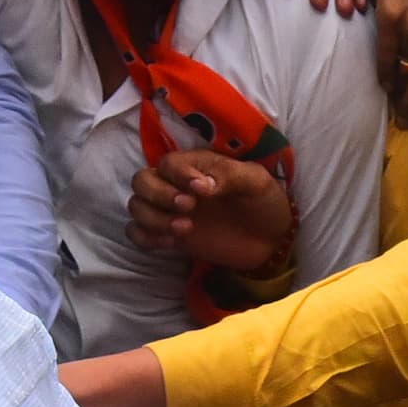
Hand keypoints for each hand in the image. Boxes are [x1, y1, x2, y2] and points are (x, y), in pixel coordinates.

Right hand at [128, 150, 295, 273]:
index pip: (168, 163)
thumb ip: (230, 176)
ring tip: (186, 229)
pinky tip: (173, 243)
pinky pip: (138, 233)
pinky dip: (146, 237)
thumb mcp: (256, 182)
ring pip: (136, 207)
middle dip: (158, 195)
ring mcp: (170, 211)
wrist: (271, 240)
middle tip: (189, 208)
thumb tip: (202, 185)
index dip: (178, 175)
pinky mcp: (169, 236)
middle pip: (141, 181)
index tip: (201, 191)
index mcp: (195, 166)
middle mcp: (176, 185)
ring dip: (153, 218)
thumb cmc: (263, 202)